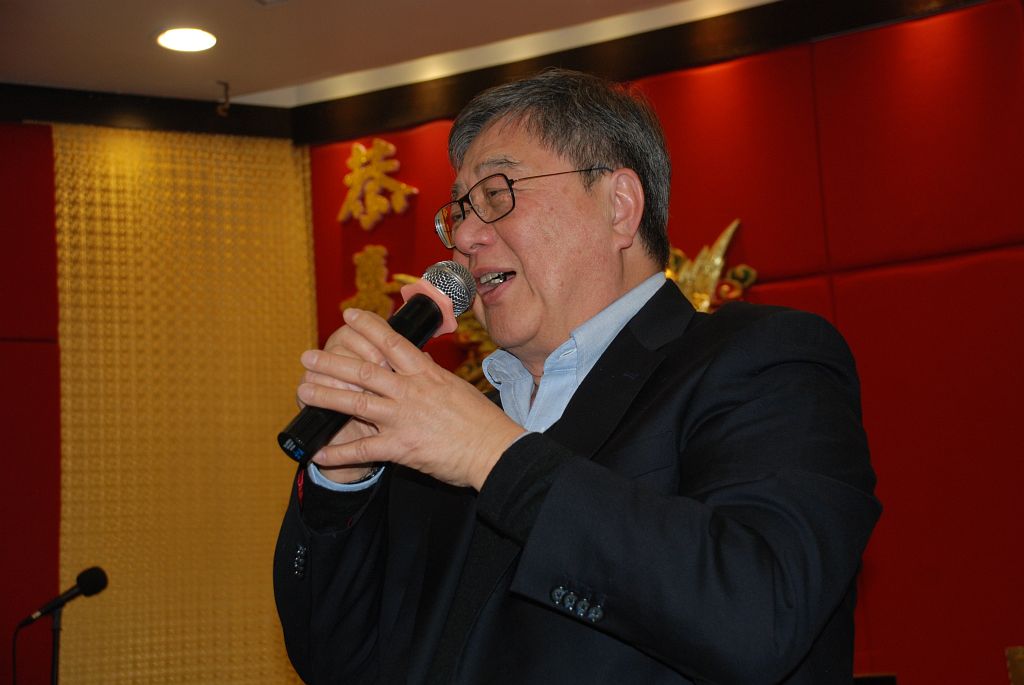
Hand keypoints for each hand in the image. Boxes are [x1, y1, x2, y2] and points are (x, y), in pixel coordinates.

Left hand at [297, 308, 525, 489]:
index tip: (348, 315)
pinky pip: (363, 449)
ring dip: (325, 396)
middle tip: (308, 356)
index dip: (367, 327)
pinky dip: (338, 452)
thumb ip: (433, 377)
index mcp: (426, 374)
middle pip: (364, 370)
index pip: (392, 342)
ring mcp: (403, 419)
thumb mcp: (456, 389)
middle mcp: (411, 392)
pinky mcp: (401, 447)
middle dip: (332, 362)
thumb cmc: (482, 422)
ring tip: (303, 390)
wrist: (494, 451)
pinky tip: (318, 452)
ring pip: (356, 403)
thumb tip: (421, 362)